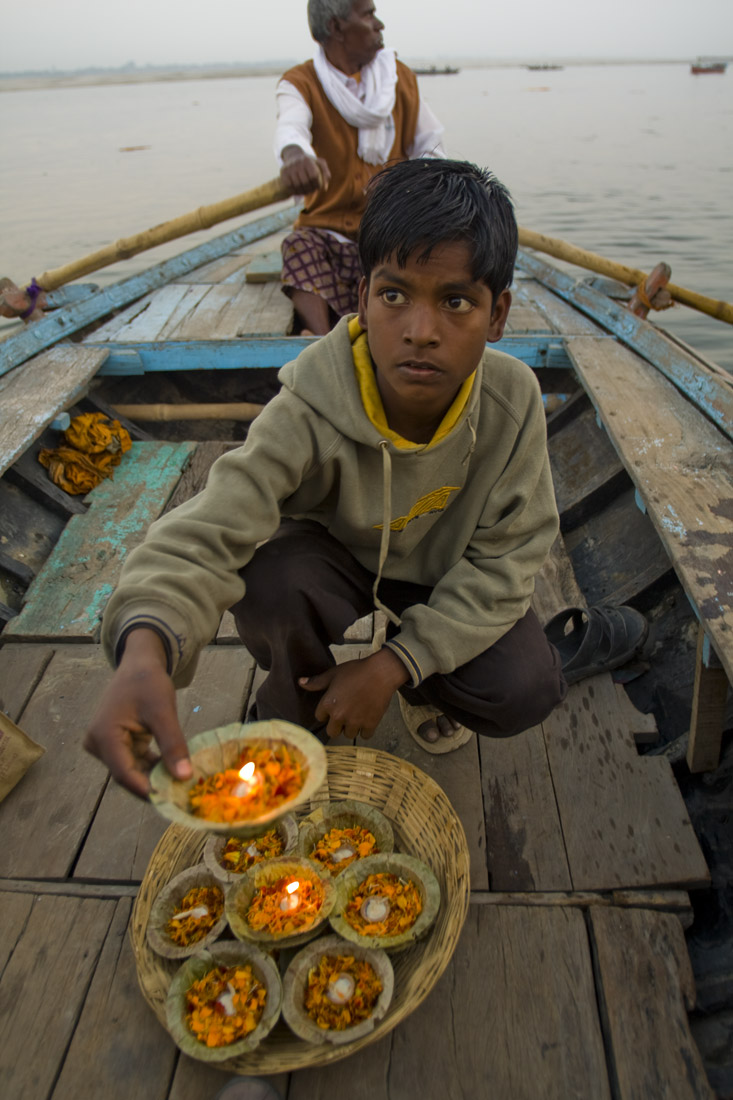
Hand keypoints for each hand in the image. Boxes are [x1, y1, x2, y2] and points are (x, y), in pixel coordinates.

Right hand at [83, 628, 191, 798]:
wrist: (138, 664)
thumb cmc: (148, 682)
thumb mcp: (163, 711)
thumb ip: (173, 745)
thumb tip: (185, 777)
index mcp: (104, 736)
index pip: (125, 774)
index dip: (148, 790)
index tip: (173, 800)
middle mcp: (98, 745)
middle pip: (127, 775)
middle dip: (153, 785)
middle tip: (181, 796)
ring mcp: (104, 746)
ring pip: (131, 771)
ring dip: (154, 778)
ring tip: (181, 786)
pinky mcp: (113, 745)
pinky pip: (132, 763)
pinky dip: (151, 768)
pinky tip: (172, 772)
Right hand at [279, 146, 330, 194]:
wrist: (293, 155)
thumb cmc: (309, 162)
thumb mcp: (319, 163)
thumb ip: (326, 173)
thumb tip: (325, 188)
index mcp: (307, 160)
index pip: (314, 176)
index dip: (317, 185)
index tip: (318, 187)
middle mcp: (297, 163)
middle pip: (305, 182)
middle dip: (310, 190)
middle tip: (312, 191)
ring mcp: (289, 167)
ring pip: (297, 185)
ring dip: (302, 192)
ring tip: (306, 192)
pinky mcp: (283, 172)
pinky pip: (289, 186)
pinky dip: (294, 191)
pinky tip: (298, 191)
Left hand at [299, 648, 408, 739]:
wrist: (381, 672)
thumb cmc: (357, 670)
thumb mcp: (334, 673)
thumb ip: (317, 682)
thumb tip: (300, 682)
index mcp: (328, 703)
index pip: (319, 717)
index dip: (326, 712)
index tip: (334, 706)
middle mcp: (339, 715)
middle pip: (332, 732)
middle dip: (337, 725)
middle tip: (345, 714)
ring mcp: (355, 721)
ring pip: (348, 734)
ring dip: (351, 728)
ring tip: (356, 716)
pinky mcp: (370, 724)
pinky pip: (364, 736)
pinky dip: (366, 729)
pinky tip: (367, 719)